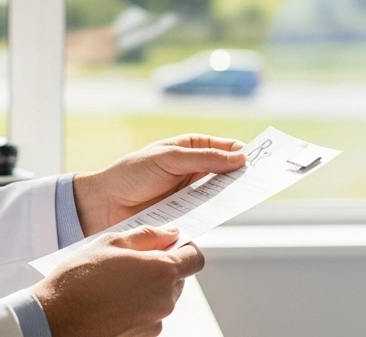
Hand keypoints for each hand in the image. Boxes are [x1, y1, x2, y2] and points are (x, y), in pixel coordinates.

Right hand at [30, 225, 202, 336]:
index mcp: (161, 272)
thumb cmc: (78, 279)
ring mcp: (154, 322)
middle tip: (131, 262)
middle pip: (178, 279)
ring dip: (147, 289)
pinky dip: (137, 308)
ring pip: (162, 298)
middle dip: (161, 268)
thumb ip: (147, 236)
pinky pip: (148, 316)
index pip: (195, 258)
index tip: (167, 245)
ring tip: (115, 283)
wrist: (54, 319)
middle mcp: (164, 300)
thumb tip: (171, 234)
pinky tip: (112, 302)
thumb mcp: (110, 242)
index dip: (184, 249)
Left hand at [74, 134, 246, 234]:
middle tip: (260, 180)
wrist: (103, 204)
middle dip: (242, 175)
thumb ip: (204, 159)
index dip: (243, 152)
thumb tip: (239, 158)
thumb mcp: (168, 158)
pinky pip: (206, 214)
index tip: (261, 159)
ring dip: (230, 196)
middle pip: (226, 173)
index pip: (225, 148)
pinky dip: (215, 214)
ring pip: (219, 195)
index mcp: (190, 149)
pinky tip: (223, 213)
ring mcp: (190, 195)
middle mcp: (193, 171)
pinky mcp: (185, 216)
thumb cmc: (131, 173)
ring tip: (245, 196)